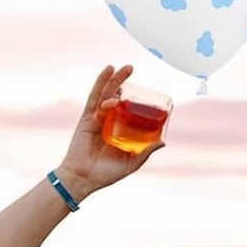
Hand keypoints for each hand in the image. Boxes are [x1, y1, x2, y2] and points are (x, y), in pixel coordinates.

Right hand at [55, 64, 164, 200]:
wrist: (83, 178)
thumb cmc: (105, 174)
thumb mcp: (131, 163)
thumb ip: (145, 152)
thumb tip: (163, 142)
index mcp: (118, 131)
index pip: (127, 110)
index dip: (134, 99)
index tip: (145, 92)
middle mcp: (107, 122)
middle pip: (115, 96)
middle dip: (123, 81)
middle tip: (132, 68)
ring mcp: (97, 119)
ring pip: (106, 94)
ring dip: (115, 79)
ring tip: (126, 68)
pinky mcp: (87, 118)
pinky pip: (94, 98)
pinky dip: (100, 83)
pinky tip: (107, 72)